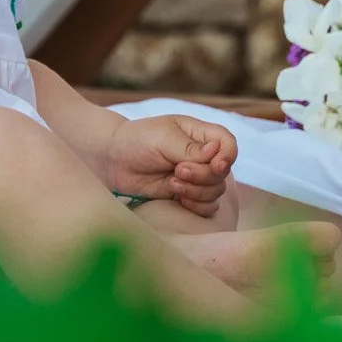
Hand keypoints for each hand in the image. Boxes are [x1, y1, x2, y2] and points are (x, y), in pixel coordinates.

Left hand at [104, 113, 235, 218]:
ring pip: (216, 191)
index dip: (227, 156)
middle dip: (202, 176)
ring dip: (197, 191)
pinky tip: (178, 197)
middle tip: (177, 171)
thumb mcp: (163, 138)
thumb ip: (190, 148)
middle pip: (223, 172)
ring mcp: (195, 177)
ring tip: (172, 183)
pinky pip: (207, 207)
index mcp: (199, 134)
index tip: (215, 165)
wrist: (114, 161)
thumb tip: (215, 153)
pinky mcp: (187, 195)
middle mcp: (201, 156)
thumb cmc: (137, 141)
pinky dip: (196, 205)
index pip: (228, 143)